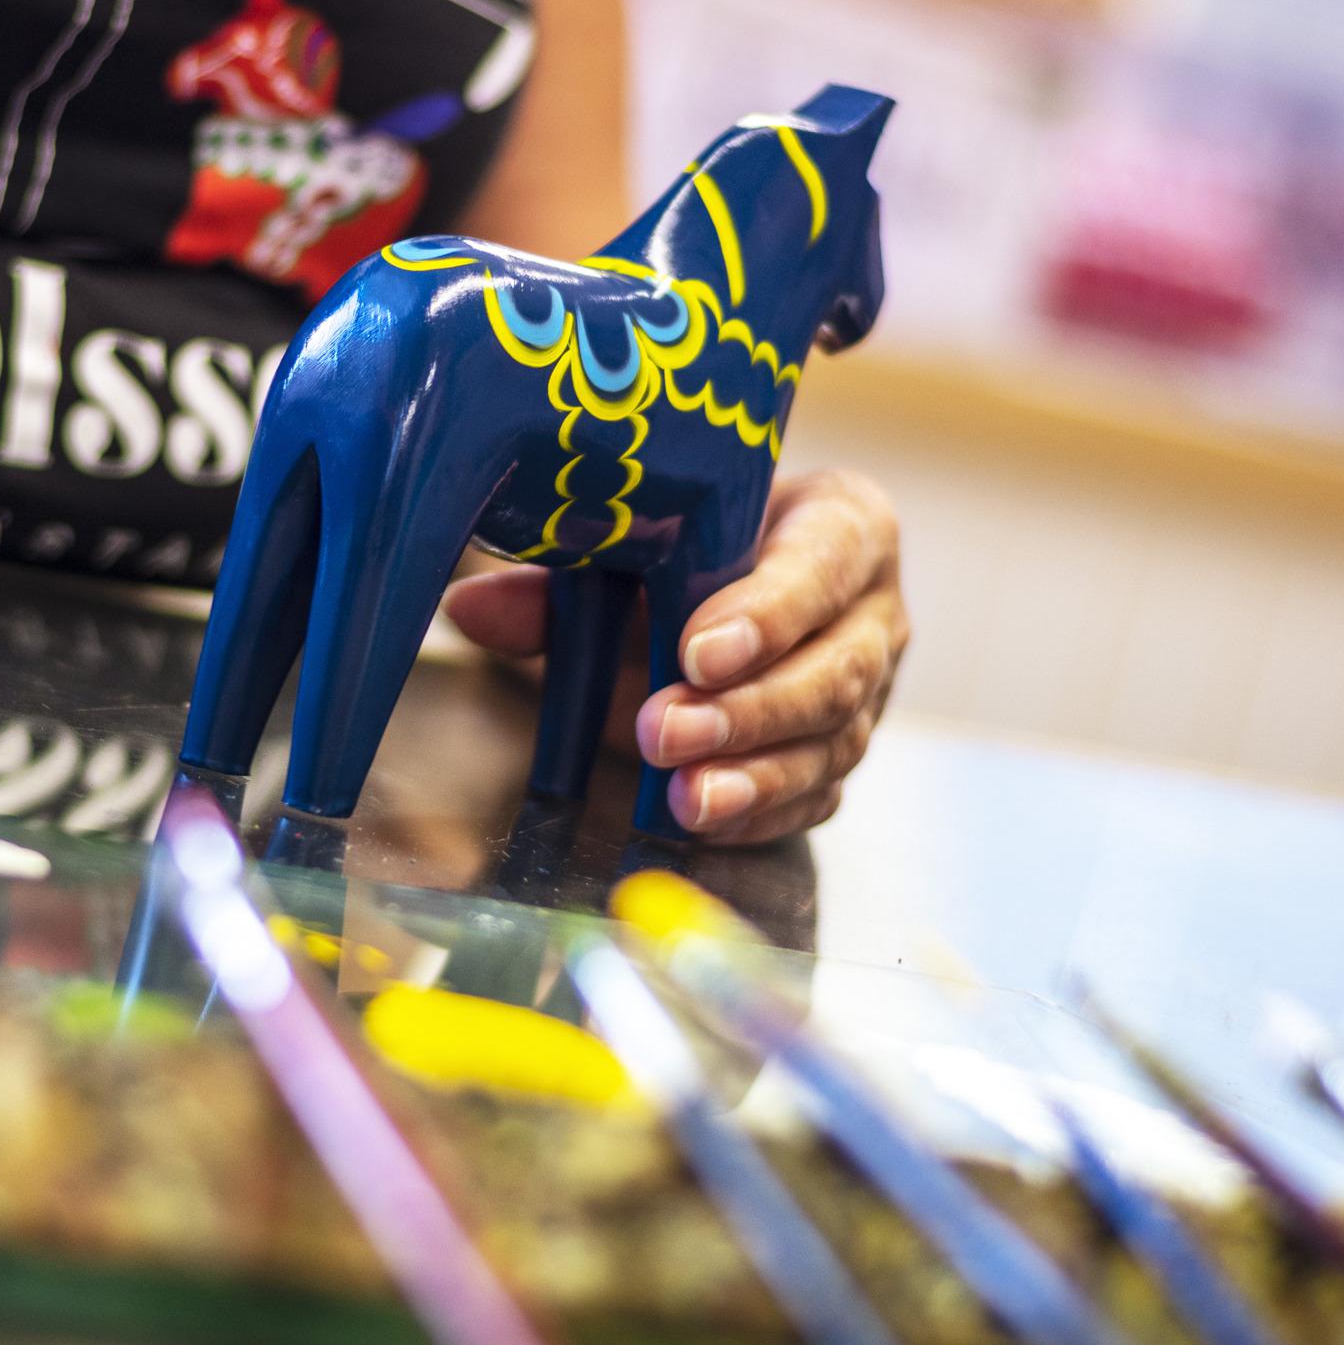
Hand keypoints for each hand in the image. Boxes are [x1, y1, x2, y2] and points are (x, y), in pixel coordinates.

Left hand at [443, 472, 906, 843]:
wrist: (713, 587)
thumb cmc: (681, 547)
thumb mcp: (626, 548)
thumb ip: (559, 580)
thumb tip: (471, 608)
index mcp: (843, 525)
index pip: (821, 566)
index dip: (766, 614)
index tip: (696, 652)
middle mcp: (872, 612)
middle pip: (834, 671)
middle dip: (747, 710)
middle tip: (664, 731)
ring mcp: (867, 694)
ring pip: (829, 744)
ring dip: (753, 778)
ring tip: (684, 798)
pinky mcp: (839, 756)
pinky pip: (813, 796)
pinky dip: (757, 814)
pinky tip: (703, 819)